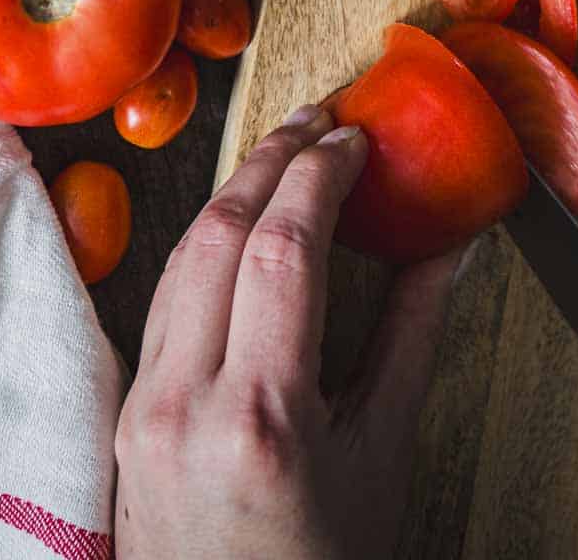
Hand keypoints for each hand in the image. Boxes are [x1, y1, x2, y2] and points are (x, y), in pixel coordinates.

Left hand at [114, 103, 467, 559]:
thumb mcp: (382, 456)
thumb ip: (412, 338)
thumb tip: (450, 246)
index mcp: (261, 419)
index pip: (282, 250)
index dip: (319, 177)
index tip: (353, 139)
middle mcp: (185, 404)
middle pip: (218, 235)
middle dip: (271, 159)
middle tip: (318, 120)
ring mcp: (144, 408)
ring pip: (179, 258)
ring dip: (233, 191)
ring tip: (284, 152)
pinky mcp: (127, 413)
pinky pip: (162, 301)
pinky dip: (205, 245)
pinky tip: (241, 222)